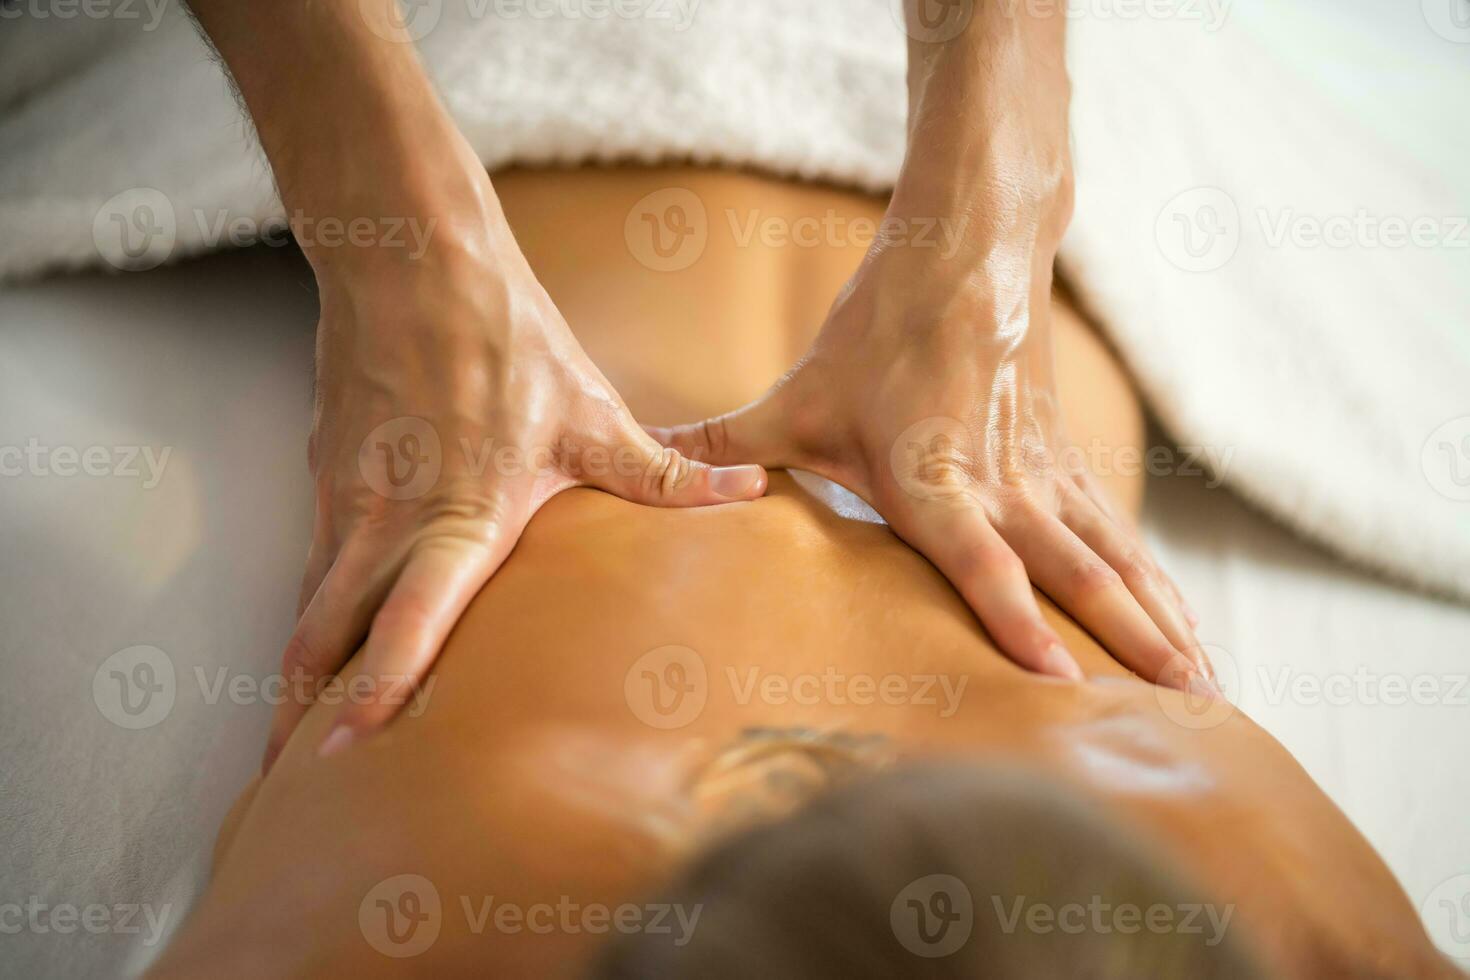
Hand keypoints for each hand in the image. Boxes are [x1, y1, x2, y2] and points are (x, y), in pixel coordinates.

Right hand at [262, 194, 767, 770]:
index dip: (380, 682)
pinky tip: (316, 652)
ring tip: (292, 744)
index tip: (351, 747)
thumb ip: (663, 471)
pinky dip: (307, 619)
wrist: (412, 260)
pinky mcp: (323, 476)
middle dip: (306, 714)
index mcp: (460, 513)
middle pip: (324, 635)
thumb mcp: (592, 411)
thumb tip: (753, 491)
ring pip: (307, 608)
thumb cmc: (507, 338)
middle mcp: (387, 517)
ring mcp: (343, 499)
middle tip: (298, 783)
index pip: (410, 613)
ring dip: (297, 676)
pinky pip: (309, 567)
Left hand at [650, 245, 1210, 690]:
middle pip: (1074, 567)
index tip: (1054, 675)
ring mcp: (1044, 473)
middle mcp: (1002, 480)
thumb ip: (724, 446)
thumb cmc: (876, 333)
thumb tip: (641, 468)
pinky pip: (1122, 537)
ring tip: (1209, 691)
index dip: (1012, 613)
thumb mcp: (797, 395)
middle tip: (1181, 705)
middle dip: (1128, 639)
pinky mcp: (1067, 465)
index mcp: (933, 470)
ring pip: (1115, 557)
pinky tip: (1192, 633)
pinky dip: (1161, 588)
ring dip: (1162, 622)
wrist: (967, 252)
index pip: (977, 554)